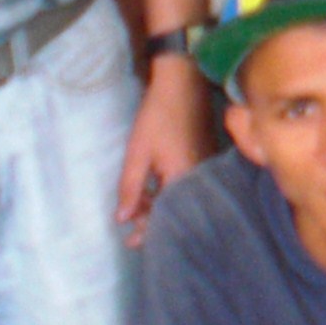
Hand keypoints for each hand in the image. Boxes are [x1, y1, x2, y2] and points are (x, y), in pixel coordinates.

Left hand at [118, 58, 209, 244]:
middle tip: (131, 230)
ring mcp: (203, 168)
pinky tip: (155, 192)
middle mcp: (198, 178)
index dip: (147, 231)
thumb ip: (130, 188)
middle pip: (176, 209)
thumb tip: (122, 219)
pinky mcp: (203, 159)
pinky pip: (186, 184)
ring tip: (137, 210)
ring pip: (180, 197)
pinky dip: (169, 192)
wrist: (183, 83)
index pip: (166, 216)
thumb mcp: (138, 152)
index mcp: (183, 179)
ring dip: (160, 206)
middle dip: (153, 221)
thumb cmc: (158, 116)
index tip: (130, 241)